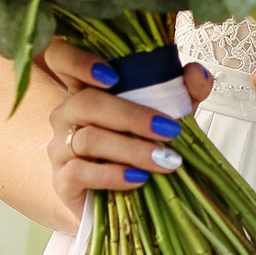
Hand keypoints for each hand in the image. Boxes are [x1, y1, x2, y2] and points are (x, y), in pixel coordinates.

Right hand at [38, 37, 210, 216]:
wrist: (125, 197)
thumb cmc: (139, 146)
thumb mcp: (166, 115)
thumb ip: (183, 92)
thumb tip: (196, 73)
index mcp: (84, 87)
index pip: (61, 58)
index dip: (78, 60)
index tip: (112, 75)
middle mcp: (66, 113)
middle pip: (85, 102)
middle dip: (131, 115)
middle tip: (168, 130)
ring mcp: (59, 146)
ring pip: (88, 139)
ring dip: (131, 149)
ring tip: (165, 161)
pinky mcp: (61, 180)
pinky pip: (81, 172)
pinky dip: (113, 175)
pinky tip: (138, 179)